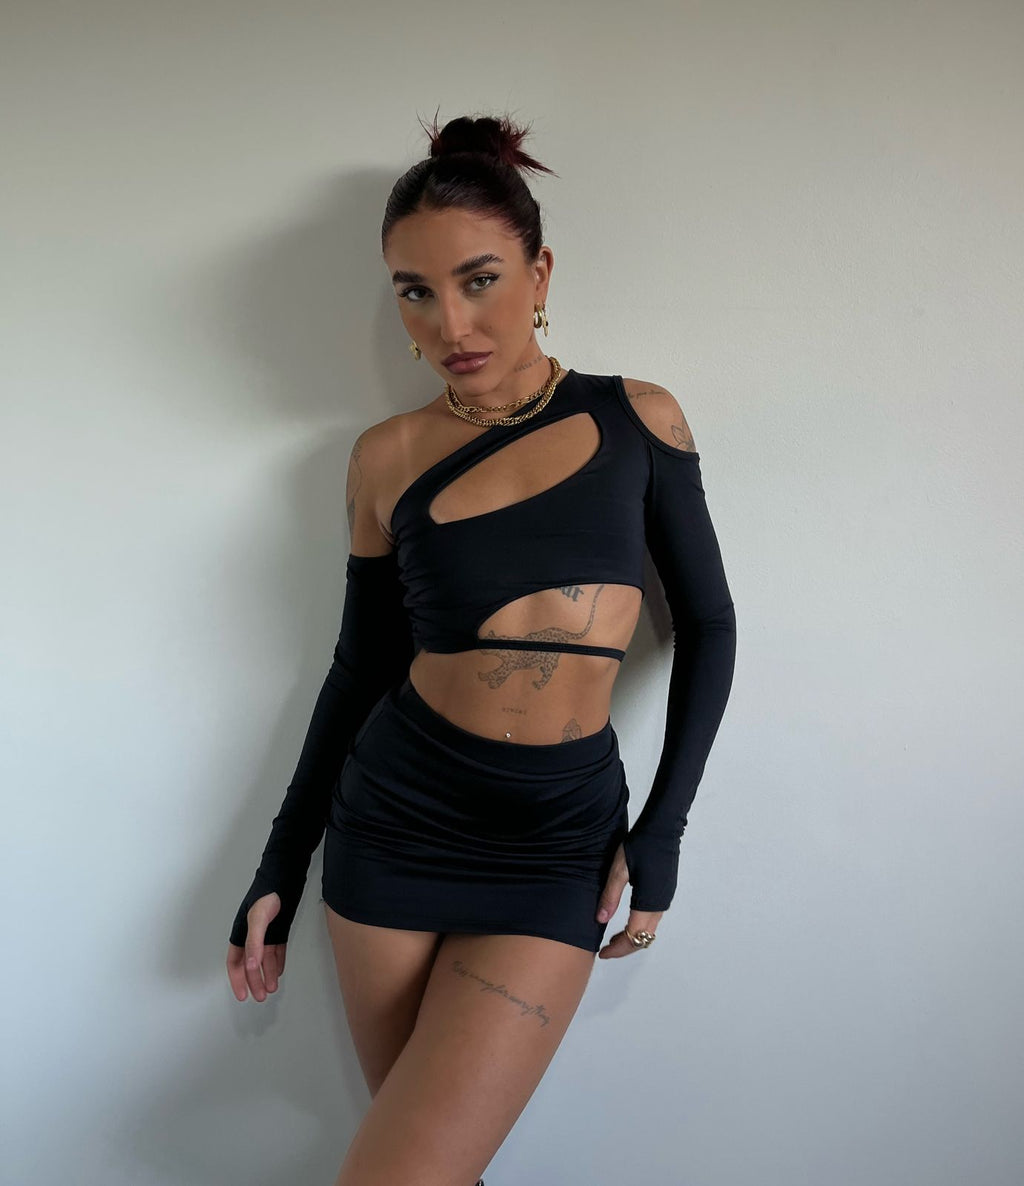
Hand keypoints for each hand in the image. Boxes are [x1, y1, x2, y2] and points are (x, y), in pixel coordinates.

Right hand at [226, 891, 286, 1001]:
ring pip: (265, 960)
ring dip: (267, 974)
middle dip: (254, 982)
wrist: (286, 878)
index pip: (236, 962)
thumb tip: (251, 965)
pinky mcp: (279, 931)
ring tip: (272, 988)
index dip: (238, 979)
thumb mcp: (258, 918)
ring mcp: (267, 934)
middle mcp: (253, 936)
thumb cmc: (267, 893)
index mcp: (241, 933)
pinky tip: (279, 972)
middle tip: (260, 996)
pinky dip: (278, 962)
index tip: (242, 995)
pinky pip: (277, 951)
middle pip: (250, 965)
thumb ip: (254, 942)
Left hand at [595, 843, 662, 958]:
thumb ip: (610, 895)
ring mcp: (665, 899)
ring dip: (632, 938)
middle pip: (644, 938)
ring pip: (649, 930)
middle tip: (605, 950)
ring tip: (613, 938)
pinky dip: (639, 927)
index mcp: (648, 903)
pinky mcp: (665, 892)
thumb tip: (600, 920)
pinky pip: (652, 920)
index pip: (633, 937)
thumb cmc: (639, 846)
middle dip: (625, 947)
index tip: (602, 953)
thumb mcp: (619, 869)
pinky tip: (627, 921)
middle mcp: (660, 905)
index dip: (617, 949)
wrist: (663, 828)